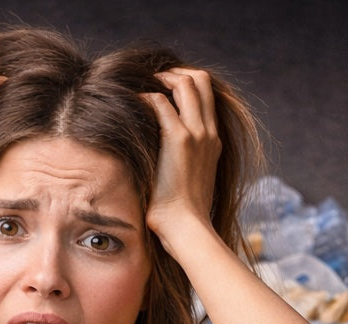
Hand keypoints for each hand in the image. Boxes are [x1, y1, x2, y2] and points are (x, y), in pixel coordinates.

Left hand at [143, 68, 222, 241]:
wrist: (186, 226)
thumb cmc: (183, 211)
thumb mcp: (191, 180)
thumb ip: (185, 162)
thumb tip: (167, 161)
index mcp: (214, 141)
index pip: (207, 96)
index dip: (187, 83)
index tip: (166, 88)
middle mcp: (209, 132)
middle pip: (202, 80)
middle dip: (176, 72)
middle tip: (155, 79)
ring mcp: (196, 134)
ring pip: (186, 83)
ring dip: (163, 78)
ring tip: (145, 85)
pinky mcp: (178, 140)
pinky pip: (160, 102)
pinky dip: (145, 97)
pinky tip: (133, 104)